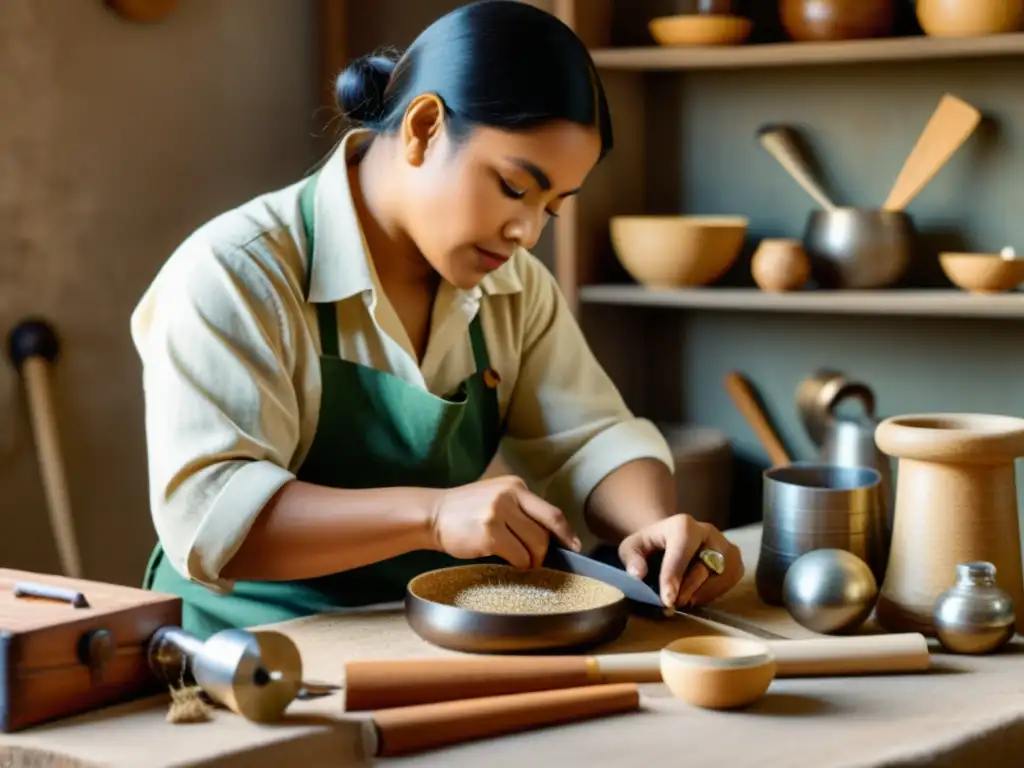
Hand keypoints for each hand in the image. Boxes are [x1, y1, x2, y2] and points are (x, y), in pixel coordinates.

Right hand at [428, 475, 581, 568]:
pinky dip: (518, 564)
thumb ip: (522, 510)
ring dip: (531, 560)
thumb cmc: (466, 511)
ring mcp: (498, 514)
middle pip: (545, 532)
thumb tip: (551, 536)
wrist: (432, 514)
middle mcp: (509, 496)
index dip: (566, 533)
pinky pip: (518, 557)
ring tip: (520, 562)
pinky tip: (507, 562)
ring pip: (534, 546)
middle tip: (535, 561)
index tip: (574, 547)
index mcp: (515, 486)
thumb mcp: (497, 498)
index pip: (551, 512)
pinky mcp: (489, 533)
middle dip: (544, 552)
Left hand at [618, 515, 743, 607]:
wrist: (672, 539)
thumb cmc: (651, 545)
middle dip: (687, 590)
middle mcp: (709, 531)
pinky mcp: (736, 559)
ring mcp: (726, 544)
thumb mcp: (632, 547)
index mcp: (684, 525)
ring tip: (684, 599)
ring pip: (721, 576)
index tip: (667, 600)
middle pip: (704, 567)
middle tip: (671, 604)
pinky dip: (714, 593)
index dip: (674, 577)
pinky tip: (698, 594)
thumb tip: (637, 574)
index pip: (681, 552)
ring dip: (702, 594)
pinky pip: (730, 581)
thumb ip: (631, 558)